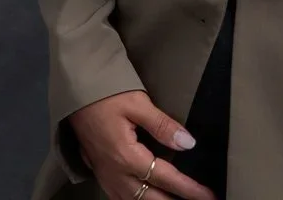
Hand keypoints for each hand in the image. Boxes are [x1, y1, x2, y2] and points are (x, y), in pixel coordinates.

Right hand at [68, 90, 216, 199]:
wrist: (75, 93)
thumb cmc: (107, 94)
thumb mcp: (137, 103)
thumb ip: (162, 125)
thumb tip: (189, 143)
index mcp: (127, 157)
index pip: (165, 178)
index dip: (188, 188)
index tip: (208, 195)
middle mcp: (116, 174)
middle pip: (151, 198)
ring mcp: (106, 176)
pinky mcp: (100, 173)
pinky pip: (121, 197)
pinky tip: (147, 197)